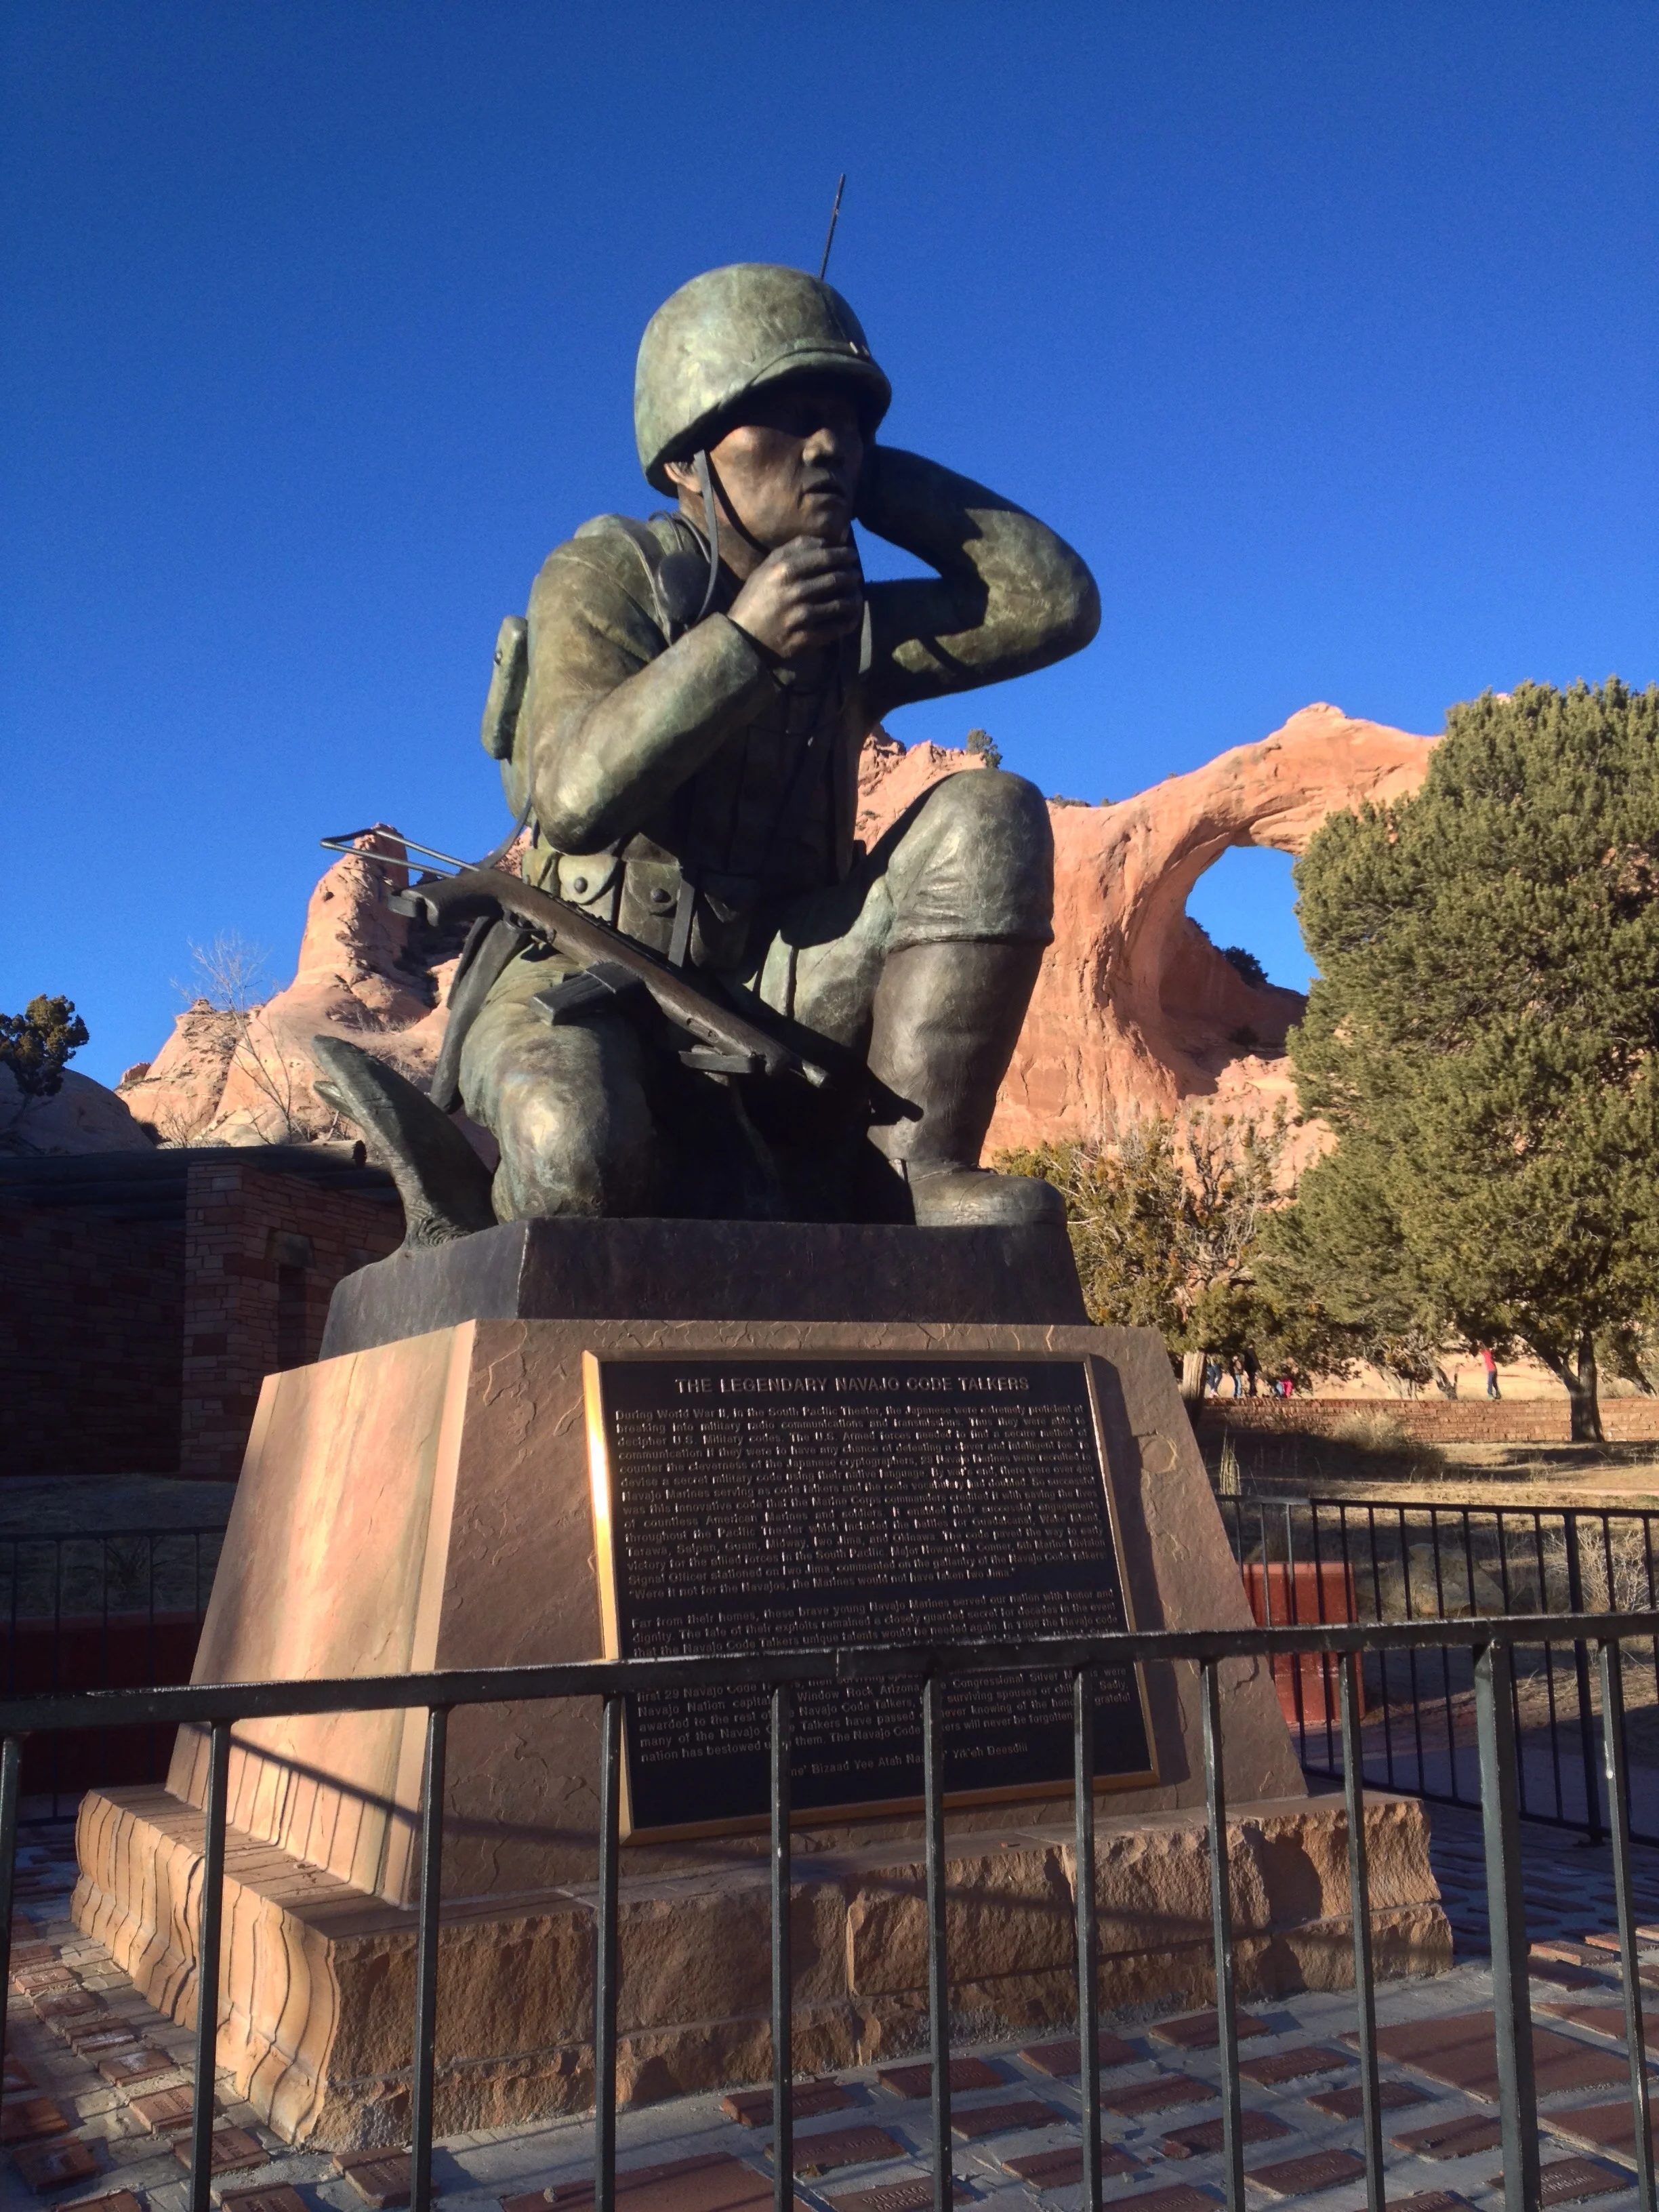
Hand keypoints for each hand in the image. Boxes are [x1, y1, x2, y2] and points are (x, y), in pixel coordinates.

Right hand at [728, 537, 861, 662]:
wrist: (741, 639)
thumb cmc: (754, 601)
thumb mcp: (765, 570)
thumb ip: (791, 551)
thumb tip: (823, 541)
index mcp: (784, 570)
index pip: (824, 557)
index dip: (843, 554)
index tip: (851, 554)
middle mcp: (794, 591)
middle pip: (836, 578)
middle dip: (850, 575)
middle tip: (855, 574)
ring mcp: (801, 616)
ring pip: (840, 604)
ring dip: (853, 598)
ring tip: (856, 595)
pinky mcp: (806, 638)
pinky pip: (835, 628)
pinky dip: (847, 622)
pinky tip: (850, 618)